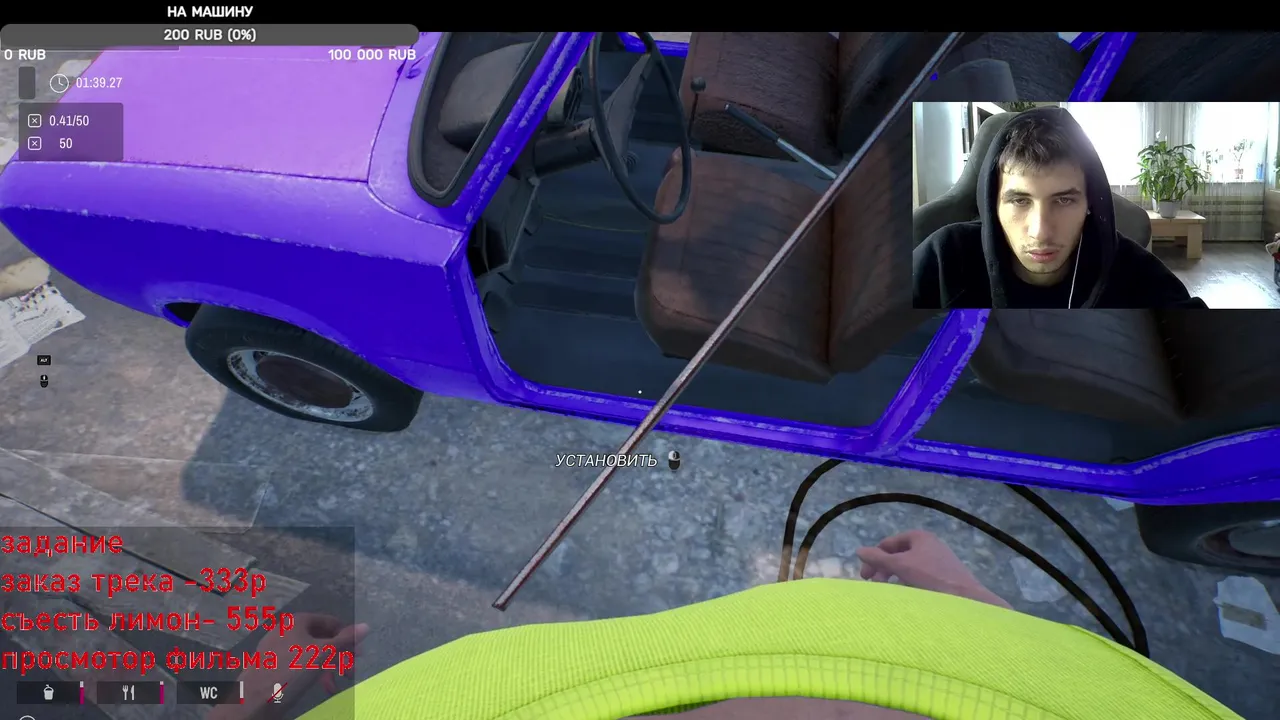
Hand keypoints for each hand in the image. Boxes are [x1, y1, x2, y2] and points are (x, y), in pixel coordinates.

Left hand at [209, 614, 368, 719]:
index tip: (358, 654)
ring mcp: (275, 648)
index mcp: (297, 621)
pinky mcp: (270, 666)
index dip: (347, 636)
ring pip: (309, 653)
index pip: (330, 622)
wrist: (253, 701)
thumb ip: (345, 640)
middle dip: (338, 655)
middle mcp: (285, 630)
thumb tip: (366, 626)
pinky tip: (317, 686)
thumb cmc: (290, 672)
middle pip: (320, 638)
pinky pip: (296, 664)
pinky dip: (310, 672)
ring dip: (326, 667)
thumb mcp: (322, 654)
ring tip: (333, 684)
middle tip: (350, 671)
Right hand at [856, 530, 1009, 608]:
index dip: (874, 558)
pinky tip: (907, 595)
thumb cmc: (931, 578)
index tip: (865, 577)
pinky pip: (921, 576)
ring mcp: (939, 560)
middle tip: (874, 585)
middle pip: (898, 555)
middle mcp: (930, 544)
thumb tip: (859, 550)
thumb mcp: (900, 566)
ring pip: (909, 567)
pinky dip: (909, 582)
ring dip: (895, 577)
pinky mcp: (946, 575)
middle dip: (884, 569)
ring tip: (888, 591)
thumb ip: (878, 558)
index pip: (888, 544)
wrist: (966, 598)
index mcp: (919, 537)